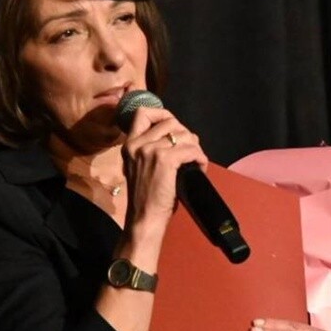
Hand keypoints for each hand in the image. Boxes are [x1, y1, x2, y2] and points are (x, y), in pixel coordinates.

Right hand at [120, 103, 205, 239]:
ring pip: (183, 134)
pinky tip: (200, 167)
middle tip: (191, 150)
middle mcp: (137, 143)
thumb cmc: (146, 197)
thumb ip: (150, 150)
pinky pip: (191, 150)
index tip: (175, 127)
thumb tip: (178, 137)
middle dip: (186, 133)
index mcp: (129, 144)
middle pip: (170, 121)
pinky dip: (200, 158)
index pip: (143, 113)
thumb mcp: (140, 167)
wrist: (144, 218)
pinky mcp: (165, 160)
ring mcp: (150, 150)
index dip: (162, 114)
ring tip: (196, 161)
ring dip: (195, 146)